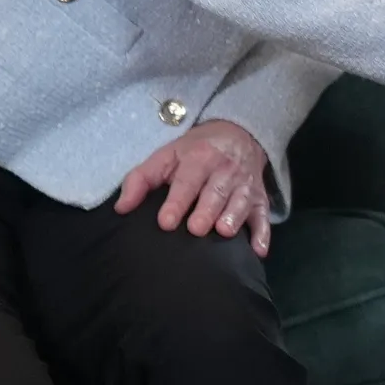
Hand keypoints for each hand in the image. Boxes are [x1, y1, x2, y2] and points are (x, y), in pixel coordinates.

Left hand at [115, 119, 272, 257]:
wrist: (238, 133)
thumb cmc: (194, 151)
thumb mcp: (165, 156)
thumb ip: (140, 180)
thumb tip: (121, 209)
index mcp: (199, 158)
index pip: (187, 181)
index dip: (177, 202)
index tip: (166, 222)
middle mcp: (225, 170)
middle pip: (217, 192)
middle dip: (207, 210)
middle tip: (196, 229)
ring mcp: (245, 184)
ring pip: (242, 202)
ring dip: (235, 216)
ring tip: (224, 232)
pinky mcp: (260, 198)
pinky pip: (264, 216)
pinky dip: (263, 233)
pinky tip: (258, 250)